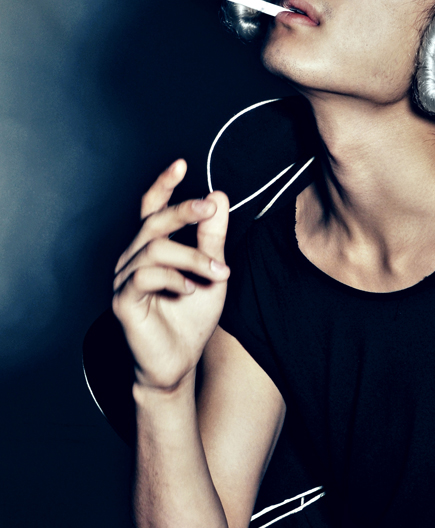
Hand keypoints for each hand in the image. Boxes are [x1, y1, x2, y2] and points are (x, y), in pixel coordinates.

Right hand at [112, 159, 230, 391]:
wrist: (178, 364)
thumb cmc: (191, 320)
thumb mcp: (212, 273)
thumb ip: (213, 237)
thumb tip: (218, 197)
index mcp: (151, 248)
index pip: (152, 208)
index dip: (163, 185)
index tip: (181, 164)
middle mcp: (133, 258)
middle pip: (154, 221)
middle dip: (184, 210)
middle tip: (211, 209)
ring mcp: (124, 278)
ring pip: (155, 248)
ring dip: (192, 256)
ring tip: (218, 274)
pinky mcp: (123, 300)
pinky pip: (145, 276)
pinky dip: (173, 278)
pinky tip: (191, 290)